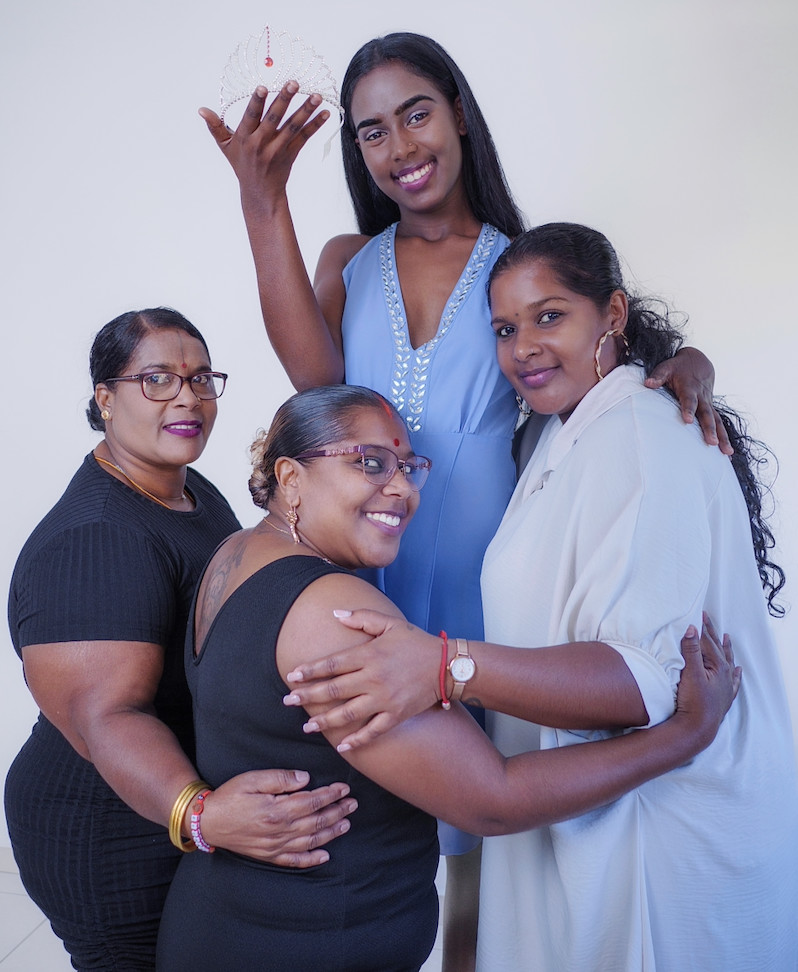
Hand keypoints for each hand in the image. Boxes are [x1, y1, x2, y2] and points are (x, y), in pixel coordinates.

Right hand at [199, 82, 329, 205]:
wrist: (260, 193)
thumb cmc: (242, 164)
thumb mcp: (226, 147)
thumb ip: (216, 127)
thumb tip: (202, 110)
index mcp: (244, 138)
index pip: (251, 117)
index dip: (256, 103)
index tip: (262, 88)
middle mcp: (261, 144)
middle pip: (274, 118)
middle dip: (284, 100)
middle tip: (294, 83)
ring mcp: (278, 150)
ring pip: (293, 127)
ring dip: (306, 111)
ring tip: (317, 96)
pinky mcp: (291, 154)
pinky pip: (304, 137)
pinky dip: (315, 125)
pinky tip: (325, 113)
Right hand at [199, 769, 356, 865]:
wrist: (207, 821)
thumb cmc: (229, 796)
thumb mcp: (253, 779)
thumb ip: (281, 778)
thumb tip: (306, 779)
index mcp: (277, 810)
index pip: (312, 801)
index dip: (331, 794)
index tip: (344, 787)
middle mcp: (279, 831)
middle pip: (316, 822)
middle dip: (337, 812)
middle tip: (353, 804)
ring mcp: (275, 846)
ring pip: (310, 841)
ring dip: (331, 833)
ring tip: (346, 823)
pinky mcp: (268, 856)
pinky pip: (295, 861)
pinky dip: (312, 859)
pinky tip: (325, 855)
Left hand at [283, 610, 441, 751]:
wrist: (446, 665)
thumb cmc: (416, 642)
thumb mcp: (389, 623)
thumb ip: (361, 618)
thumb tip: (336, 613)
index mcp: (369, 654)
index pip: (332, 664)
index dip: (310, 670)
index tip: (292, 676)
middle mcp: (373, 678)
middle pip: (333, 689)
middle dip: (308, 696)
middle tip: (288, 701)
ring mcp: (384, 699)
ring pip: (347, 713)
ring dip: (324, 720)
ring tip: (307, 725)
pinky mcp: (396, 715)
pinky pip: (372, 731)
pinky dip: (356, 740)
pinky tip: (341, 745)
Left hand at [645, 347, 732, 453]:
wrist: (698, 362)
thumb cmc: (678, 367)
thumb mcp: (666, 367)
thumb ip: (658, 376)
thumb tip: (647, 384)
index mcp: (690, 388)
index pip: (689, 399)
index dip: (688, 409)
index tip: (687, 421)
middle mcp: (702, 397)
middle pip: (707, 414)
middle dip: (709, 429)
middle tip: (711, 443)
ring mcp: (708, 404)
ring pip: (717, 421)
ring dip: (722, 436)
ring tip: (726, 452)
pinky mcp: (711, 409)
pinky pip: (719, 423)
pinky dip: (724, 437)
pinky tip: (727, 453)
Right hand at [672, 615, 740, 747]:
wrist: (698, 727)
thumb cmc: (694, 701)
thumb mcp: (690, 673)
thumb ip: (692, 650)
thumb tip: (691, 629)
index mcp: (718, 666)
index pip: (709, 642)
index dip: (704, 627)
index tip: (699, 614)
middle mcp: (726, 674)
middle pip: (719, 649)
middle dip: (713, 633)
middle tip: (707, 619)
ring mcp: (726, 686)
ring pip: (728, 662)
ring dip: (726, 649)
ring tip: (727, 638)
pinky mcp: (724, 697)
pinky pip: (734, 681)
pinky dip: (736, 674)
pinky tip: (738, 670)